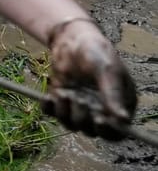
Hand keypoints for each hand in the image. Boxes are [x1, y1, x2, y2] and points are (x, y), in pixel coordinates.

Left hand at [43, 19, 136, 138]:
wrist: (71, 38)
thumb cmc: (95, 51)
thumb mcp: (107, 70)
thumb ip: (113, 94)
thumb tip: (122, 120)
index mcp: (119, 104)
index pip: (117, 131)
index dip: (109, 132)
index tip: (99, 120)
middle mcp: (100, 109)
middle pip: (93, 131)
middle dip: (83, 119)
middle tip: (79, 101)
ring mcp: (80, 106)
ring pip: (72, 124)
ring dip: (65, 113)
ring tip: (64, 93)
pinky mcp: (62, 100)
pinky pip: (54, 114)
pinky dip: (49, 109)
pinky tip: (48, 98)